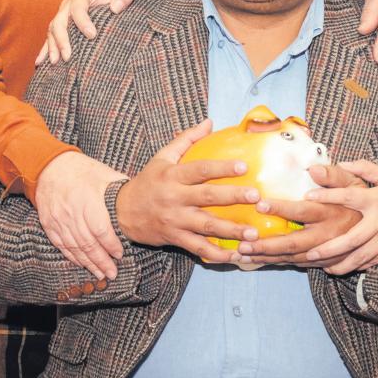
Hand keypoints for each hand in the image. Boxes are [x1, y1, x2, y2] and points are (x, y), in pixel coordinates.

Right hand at [34, 150, 129, 280]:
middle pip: (88, 243)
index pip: (100, 229)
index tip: (120, 254)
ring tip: (100, 274)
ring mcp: (58, 220)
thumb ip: (120, 189)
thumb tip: (141, 199)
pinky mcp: (49, 224)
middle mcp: (71, 213)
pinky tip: (82, 264)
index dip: (110, 245)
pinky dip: (73, 257)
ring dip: (88, 263)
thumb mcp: (104, 174)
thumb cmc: (82, 170)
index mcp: (87, 200)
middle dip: (101, 261)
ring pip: (75, 247)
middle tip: (112, 273)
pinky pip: (61, 245)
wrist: (49, 166)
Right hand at [35, 0, 136, 64]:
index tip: (92, 35)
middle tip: (69, 56)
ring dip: (53, 46)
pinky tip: (41, 62)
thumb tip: (116, 8)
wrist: (116, 2)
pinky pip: (50, 38)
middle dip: (63, 39)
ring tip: (56, 61)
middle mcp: (68, 3)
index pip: (78, 7)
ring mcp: (63, 15)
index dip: (83, 22)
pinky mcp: (62, 26)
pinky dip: (45, 50)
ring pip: (52, 31)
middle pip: (60, 21)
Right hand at [115, 120, 261, 263]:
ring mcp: (175, 220)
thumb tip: (209, 122)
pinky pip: (198, 248)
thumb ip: (186, 139)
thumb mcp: (162, 157)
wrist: (121, 211)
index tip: (243, 166)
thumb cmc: (147, 181)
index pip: (200, 170)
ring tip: (253, 233)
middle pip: (207, 197)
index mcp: (173, 176)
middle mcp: (174, 198)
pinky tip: (236, 255)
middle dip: (233, 197)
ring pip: (206, 226)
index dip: (221, 168)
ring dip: (231, 230)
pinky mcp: (175, 238)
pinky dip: (217, 254)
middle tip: (256, 197)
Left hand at [233, 164, 364, 268]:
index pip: (302, 210)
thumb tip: (313, 169)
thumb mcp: (353, 182)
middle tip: (243, 243)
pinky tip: (259, 262)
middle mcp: (327, 234)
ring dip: (268, 258)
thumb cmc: (362, 199)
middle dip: (267, 245)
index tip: (260, 204)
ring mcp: (326, 251)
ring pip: (293, 258)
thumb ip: (333, 174)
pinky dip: (278, 263)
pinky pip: (299, 265)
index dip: (281, 208)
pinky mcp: (326, 262)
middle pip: (293, 243)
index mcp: (331, 212)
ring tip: (243, 255)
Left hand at [282, 159, 377, 275]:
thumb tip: (341, 163)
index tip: (307, 197)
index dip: (326, 196)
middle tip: (309, 253)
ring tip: (324, 268)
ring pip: (361, 256)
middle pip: (350, 238)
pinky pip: (373, 260)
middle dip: (329, 248)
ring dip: (341, 263)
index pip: (347, 196)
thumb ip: (364, 169)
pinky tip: (346, 267)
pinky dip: (358, 265)